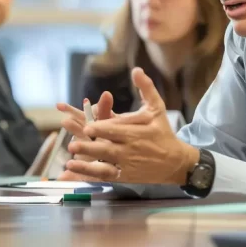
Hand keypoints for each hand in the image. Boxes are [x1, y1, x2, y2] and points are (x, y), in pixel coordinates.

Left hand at [58, 68, 198, 183]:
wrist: (176, 162)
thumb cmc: (163, 132)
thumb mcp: (157, 108)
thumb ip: (146, 89)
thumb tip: (136, 70)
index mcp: (137, 132)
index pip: (116, 130)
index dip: (101, 129)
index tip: (87, 126)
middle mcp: (131, 149)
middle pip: (108, 147)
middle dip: (90, 146)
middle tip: (73, 144)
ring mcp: (127, 164)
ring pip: (104, 164)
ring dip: (86, 163)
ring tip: (70, 161)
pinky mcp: (124, 176)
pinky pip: (105, 175)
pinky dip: (90, 174)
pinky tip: (75, 171)